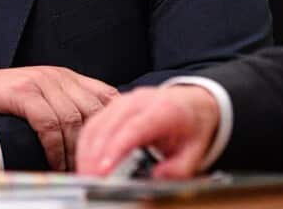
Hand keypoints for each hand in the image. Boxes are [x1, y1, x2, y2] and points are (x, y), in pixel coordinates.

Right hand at [0, 66, 117, 169]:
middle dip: (97, 142)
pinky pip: (49, 122)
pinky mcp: (22, 91)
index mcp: (66, 78)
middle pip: (94, 109)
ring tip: (74, 171)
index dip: (115, 124)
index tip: (115, 150)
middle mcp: (57, 76)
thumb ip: (63, 112)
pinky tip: (53, 162)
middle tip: (95, 168)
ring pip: (74, 118)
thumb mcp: (37, 102)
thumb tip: (89, 142)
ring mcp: (40, 81)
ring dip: (75, 150)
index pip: (106, 96)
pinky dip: (54, 147)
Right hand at [76, 85, 219, 178]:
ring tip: (87, 176)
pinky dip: (86, 145)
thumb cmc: (192, 126)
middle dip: (95, 156)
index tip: (103, 170)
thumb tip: (157, 177)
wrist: (193, 101)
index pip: (134, 128)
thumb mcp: (195, 151)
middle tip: (91, 181)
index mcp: (163, 110)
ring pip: (96, 124)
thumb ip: (179, 169)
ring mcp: (124, 101)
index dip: (116, 149)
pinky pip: (93, 124)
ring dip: (87, 152)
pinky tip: (87, 163)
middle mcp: (140, 101)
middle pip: (109, 126)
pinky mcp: (113, 106)